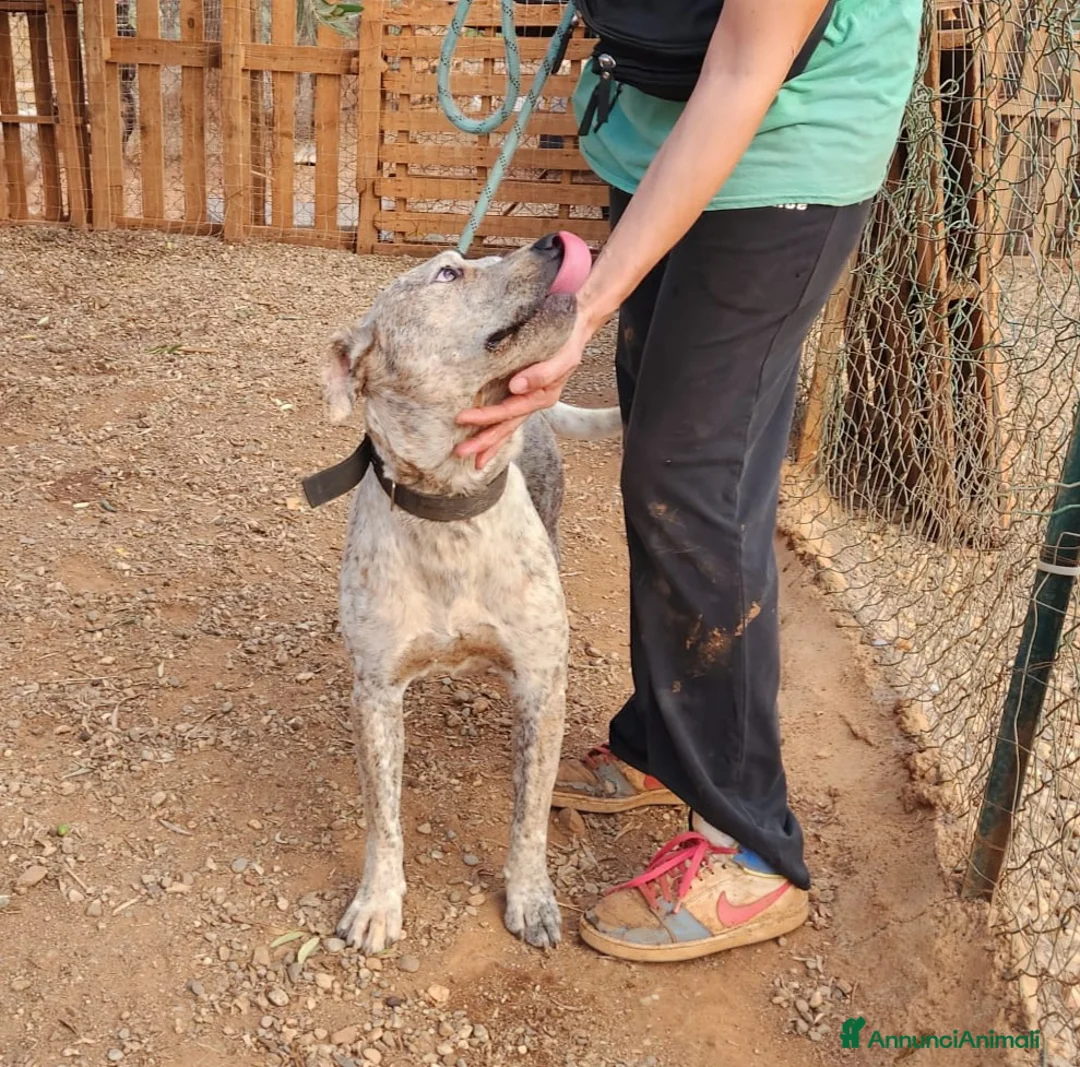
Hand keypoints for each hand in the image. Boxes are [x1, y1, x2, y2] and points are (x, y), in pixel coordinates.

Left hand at [455, 314, 594, 468]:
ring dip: (488, 441)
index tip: (462, 418)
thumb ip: (542, 374)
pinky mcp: (522, 391)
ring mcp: (527, 399)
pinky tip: (481, 434)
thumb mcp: (563, 357)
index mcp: (542, 397)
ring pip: (506, 425)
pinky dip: (494, 426)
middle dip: (484, 442)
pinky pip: (506, 414)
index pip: (509, 411)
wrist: (576, 327)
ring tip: (469, 456)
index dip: (485, 417)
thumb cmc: (568, 341)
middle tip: (460, 452)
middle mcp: (533, 402)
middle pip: (506, 427)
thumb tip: (516, 387)